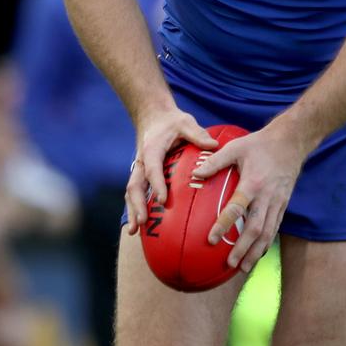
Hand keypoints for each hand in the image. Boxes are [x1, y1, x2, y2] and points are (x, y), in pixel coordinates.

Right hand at [125, 109, 217, 234]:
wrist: (153, 115)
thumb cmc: (171, 121)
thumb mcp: (186, 123)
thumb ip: (198, 134)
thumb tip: (214, 146)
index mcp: (152, 149)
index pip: (153, 169)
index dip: (156, 184)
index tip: (162, 200)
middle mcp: (142, 161)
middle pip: (134, 185)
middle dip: (137, 205)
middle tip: (141, 223)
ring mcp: (140, 168)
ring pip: (131, 191)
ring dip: (132, 210)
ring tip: (133, 231)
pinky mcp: (142, 173)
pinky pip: (136, 191)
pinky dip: (135, 207)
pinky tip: (140, 224)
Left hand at [192, 125, 304, 272]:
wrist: (291, 142)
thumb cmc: (259, 144)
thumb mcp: (236, 147)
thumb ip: (216, 161)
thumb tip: (195, 173)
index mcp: (253, 182)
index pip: (237, 208)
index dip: (224, 224)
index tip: (211, 239)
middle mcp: (267, 196)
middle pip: (256, 228)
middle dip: (243, 248)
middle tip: (230, 263)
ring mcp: (278, 202)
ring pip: (268, 232)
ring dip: (256, 252)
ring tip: (243, 268)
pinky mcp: (283, 204)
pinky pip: (275, 227)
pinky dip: (266, 243)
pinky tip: (257, 253)